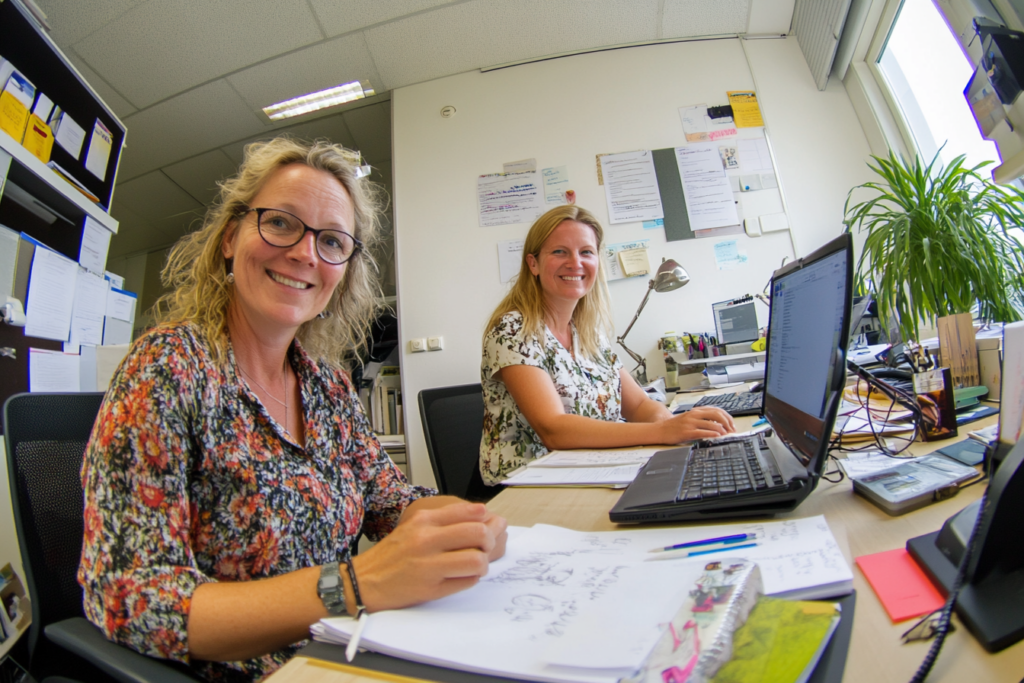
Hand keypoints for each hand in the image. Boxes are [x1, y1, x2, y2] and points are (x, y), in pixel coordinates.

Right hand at [351, 502, 507, 611]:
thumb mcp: (414, 525)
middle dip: (489, 542)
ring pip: (476, 560)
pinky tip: (460, 577)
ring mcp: (429, 565)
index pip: (469, 512)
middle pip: (478, 534)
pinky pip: (466, 582)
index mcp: (424, 520)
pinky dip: (470, 580)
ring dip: (481, 564)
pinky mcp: (431, 589)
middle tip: (484, 548)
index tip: (486, 526)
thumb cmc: (392, 554)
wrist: (365, 581)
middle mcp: (426, 539)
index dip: (485, 520)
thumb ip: (444, 519)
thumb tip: (481, 514)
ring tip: (473, 566)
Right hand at [659, 406, 735, 442]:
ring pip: (711, 424)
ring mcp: (690, 423)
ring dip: (722, 430)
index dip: (726, 417)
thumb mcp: (689, 418)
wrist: (660, 430)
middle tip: (731, 430)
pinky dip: (712, 434)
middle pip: (716, 415)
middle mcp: (694, 415)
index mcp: (696, 411)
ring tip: (727, 435)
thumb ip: (701, 418)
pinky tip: (717, 436)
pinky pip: (703, 432)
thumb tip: (717, 424)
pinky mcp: (687, 432)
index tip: (732, 424)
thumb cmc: (675, 426)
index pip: (716, 410)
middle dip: (727, 423)